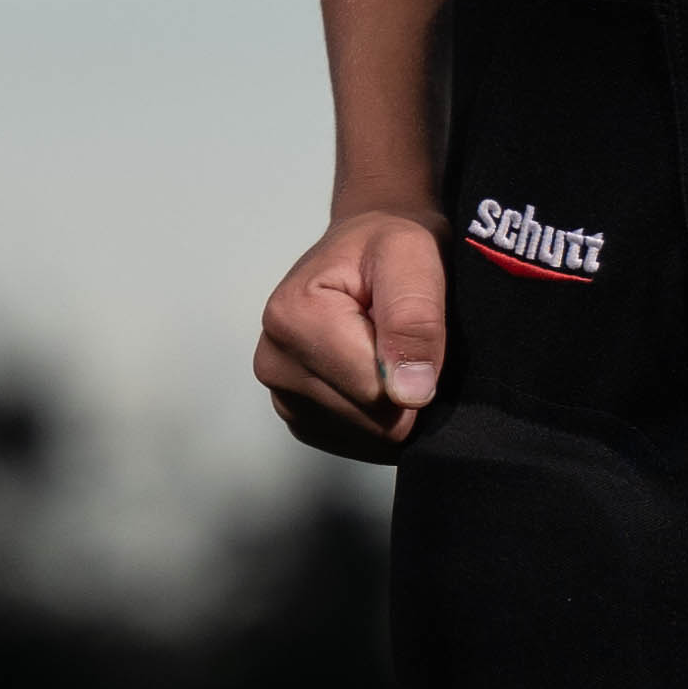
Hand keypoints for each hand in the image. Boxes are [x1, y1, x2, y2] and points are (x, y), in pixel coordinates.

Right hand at [258, 203, 450, 455]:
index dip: (414, 364)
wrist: (369, 249)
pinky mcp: (302, 418)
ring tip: (387, 347)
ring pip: (370, 435)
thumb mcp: (412, 255)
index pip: (376, 390)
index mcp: (291, 318)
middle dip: (403, 383)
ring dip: (394, 398)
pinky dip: (381, 413)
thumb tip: (409, 391)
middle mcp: (273, 362)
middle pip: (373, 419)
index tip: (408, 321)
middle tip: (399, 333)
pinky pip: (361, 442)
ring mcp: (283, 396)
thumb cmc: (387, 246)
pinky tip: (376, 371)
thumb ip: (413, 318)